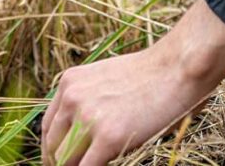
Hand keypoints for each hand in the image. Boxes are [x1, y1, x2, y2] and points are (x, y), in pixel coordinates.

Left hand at [41, 0, 224, 164]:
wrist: (176, 68)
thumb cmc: (150, 75)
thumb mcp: (105, 79)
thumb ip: (88, 99)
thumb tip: (82, 130)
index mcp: (69, 83)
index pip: (48, 126)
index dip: (52, 148)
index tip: (58, 160)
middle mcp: (72, 99)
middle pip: (52, 145)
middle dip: (59, 162)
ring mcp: (88, 118)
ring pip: (65, 159)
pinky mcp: (108, 137)